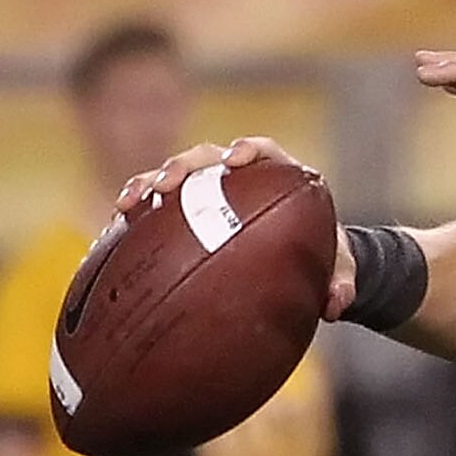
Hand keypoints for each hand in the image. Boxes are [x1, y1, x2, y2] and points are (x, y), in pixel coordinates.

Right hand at [116, 135, 356, 317]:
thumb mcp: (338, 272)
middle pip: (206, 159)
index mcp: (277, 176)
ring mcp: (207, 194)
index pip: (262, 150)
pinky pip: (159, 211)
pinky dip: (138, 218)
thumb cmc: (325, 260)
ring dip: (148, 185)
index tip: (235, 160)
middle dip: (184, 166)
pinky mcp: (186, 214)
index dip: (248, 149)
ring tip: (128, 203)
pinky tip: (114, 233)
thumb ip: (342, 285)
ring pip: (174, 181)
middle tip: (168, 183)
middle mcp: (237, 178)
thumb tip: (335, 306)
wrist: (306, 267)